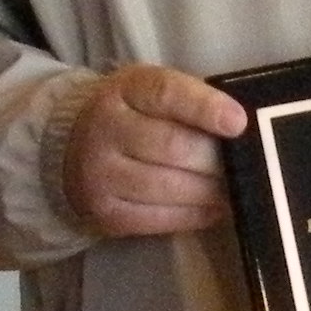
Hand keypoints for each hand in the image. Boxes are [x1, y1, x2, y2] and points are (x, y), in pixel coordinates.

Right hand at [64, 64, 245, 237]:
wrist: (67, 148)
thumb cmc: (129, 114)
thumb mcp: (149, 90)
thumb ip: (189, 101)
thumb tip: (240, 128)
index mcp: (124, 90)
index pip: (166, 94)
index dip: (205, 108)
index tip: (238, 123)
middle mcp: (106, 130)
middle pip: (174, 147)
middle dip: (216, 159)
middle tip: (242, 164)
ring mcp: (102, 175)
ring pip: (169, 187)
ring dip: (211, 191)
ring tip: (232, 188)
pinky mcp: (106, 213)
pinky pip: (160, 219)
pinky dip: (196, 215)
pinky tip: (214, 207)